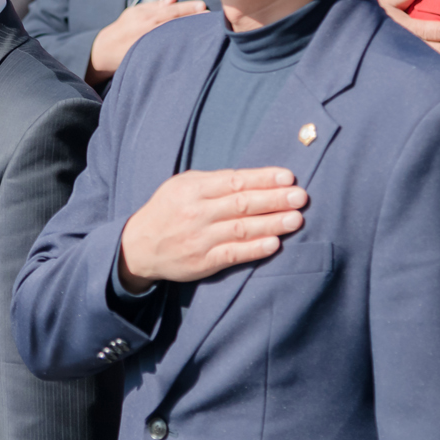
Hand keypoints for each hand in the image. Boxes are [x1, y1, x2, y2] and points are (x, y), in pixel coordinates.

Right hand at [85, 0, 207, 83]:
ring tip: (203, 31)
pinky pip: (163, 50)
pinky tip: (188, 48)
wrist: (103, 50)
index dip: (187, 7)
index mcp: (146, 15)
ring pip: (170, 35)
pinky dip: (176, 47)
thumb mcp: (136, 13)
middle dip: (191, 18)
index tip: (203, 6)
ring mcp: (146, 42)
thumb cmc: (123, 29)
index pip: (171, 10)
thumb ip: (155, 6)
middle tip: (210, 17)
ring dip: (187, 32)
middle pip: (173, 21)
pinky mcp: (144, 54)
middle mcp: (147, 27)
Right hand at [118, 167, 307, 293]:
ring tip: (296, 219)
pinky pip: (233, 254)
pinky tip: (274, 244)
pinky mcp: (202, 261)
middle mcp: (196, 212)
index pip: (235, 181)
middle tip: (301, 197)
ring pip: (242, 229)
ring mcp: (199, 238)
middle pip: (242, 204)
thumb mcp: (182, 186)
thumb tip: (254, 179)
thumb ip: (214, 182)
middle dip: (274, 199)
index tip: (288, 178)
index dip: (263, 179)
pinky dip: (255, 249)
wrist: (139, 246)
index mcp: (192, 189)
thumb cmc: (167, 210)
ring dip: (272, 224)